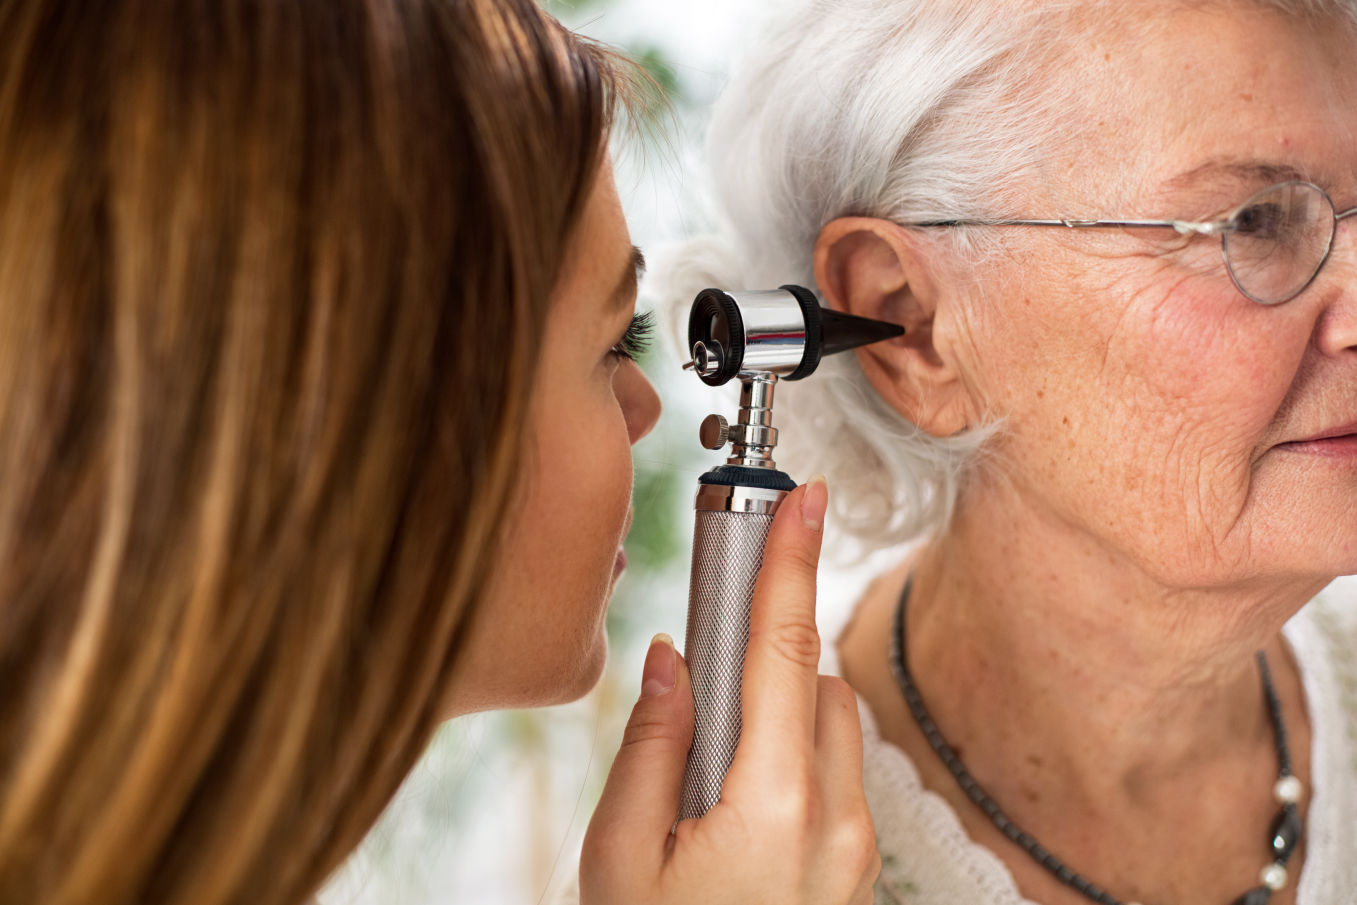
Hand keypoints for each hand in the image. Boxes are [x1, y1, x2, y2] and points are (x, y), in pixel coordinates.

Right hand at [581, 478, 879, 904]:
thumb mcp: (623, 858)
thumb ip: (651, 744)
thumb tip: (672, 658)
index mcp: (773, 803)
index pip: (784, 647)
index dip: (790, 560)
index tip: (799, 498)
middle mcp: (836, 817)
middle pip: (812, 678)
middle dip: (763, 653)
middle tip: (699, 671)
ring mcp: (856, 846)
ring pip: (828, 723)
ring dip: (777, 707)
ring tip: (707, 760)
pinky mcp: (857, 865)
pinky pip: (834, 770)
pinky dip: (792, 750)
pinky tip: (735, 793)